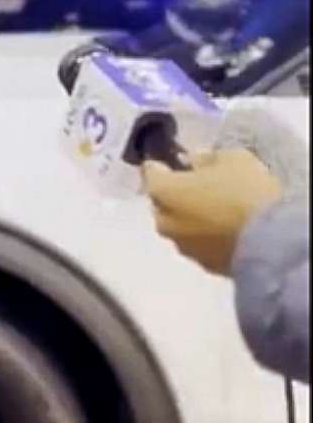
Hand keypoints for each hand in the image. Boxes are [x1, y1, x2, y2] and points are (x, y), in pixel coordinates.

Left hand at [143, 149, 281, 275]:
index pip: (150, 172)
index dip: (163, 165)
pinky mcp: (202, 264)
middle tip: (200, 186)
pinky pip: (198, 243)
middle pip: (162, 202)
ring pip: (179, 225)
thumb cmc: (246, 191)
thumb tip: (194, 161)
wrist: (272, 241)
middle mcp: (162, 221)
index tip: (176, 161)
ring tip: (217, 210)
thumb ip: (206, 158)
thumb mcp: (232, 159)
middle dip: (176, 193)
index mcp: (162, 191)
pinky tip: (226, 230)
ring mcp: (180, 246)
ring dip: (191, 216)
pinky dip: (206, 235)